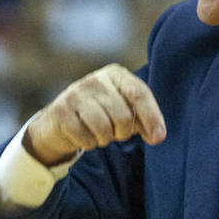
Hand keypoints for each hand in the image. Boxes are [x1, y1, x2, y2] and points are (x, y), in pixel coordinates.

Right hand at [25, 64, 165, 165]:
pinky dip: (89, 144)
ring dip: (105, 139)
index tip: (158, 138)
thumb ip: (144, 119)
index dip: (152, 117)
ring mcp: (74, 94)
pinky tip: (85, 136)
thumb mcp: (124, 110)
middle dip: (124, 132)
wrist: (61, 122)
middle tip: (117, 134)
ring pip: (104, 128)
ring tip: (101, 135)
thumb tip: (157, 136)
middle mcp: (94, 80)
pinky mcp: (60, 111)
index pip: (139, 93)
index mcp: (115, 74)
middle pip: (123, 115)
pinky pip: (85, 138)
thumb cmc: (101, 115)